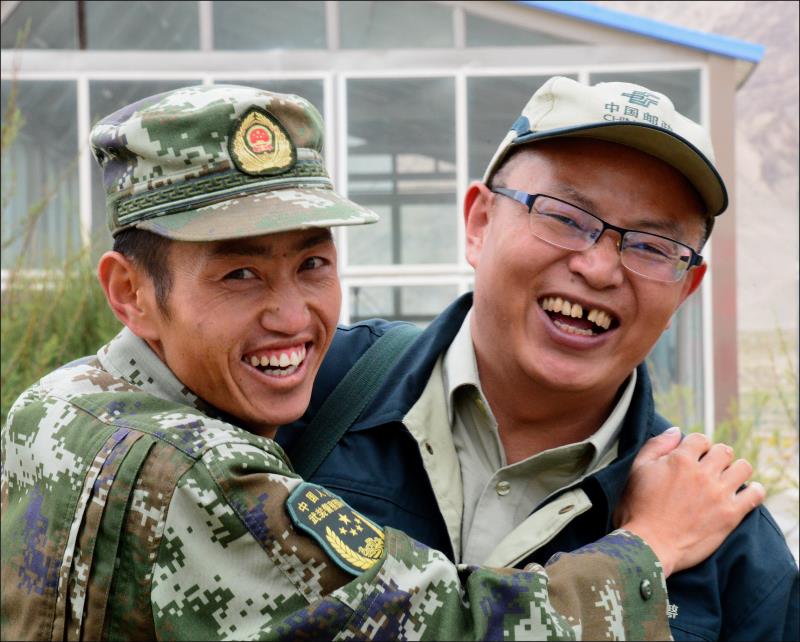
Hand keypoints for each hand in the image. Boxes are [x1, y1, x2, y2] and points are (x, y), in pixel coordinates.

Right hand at [615, 428, 764, 576]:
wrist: (648, 546)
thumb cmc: (637, 508)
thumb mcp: (637, 470)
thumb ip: (656, 446)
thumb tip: (676, 431)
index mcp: (680, 459)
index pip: (700, 439)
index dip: (697, 446)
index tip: (693, 456)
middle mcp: (702, 473)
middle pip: (724, 451)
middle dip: (717, 456)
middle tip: (710, 468)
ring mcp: (718, 494)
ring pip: (743, 468)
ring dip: (736, 470)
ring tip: (728, 478)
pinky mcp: (730, 515)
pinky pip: (755, 495)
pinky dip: (754, 490)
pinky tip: (747, 492)